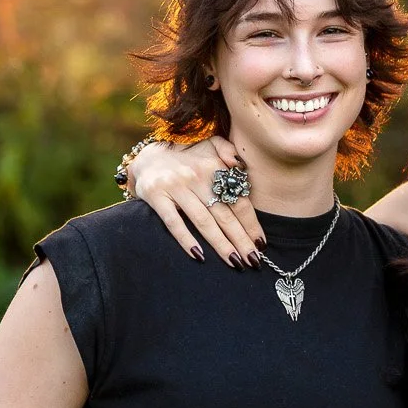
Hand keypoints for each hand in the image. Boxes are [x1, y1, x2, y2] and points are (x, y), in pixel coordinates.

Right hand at [129, 134, 266, 268]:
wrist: (147, 158)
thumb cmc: (187, 159)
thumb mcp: (209, 145)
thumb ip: (228, 150)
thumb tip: (241, 166)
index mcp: (213, 167)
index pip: (238, 200)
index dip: (251, 224)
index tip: (260, 243)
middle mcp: (196, 177)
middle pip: (224, 215)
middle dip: (241, 240)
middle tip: (253, 260)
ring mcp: (175, 187)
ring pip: (203, 221)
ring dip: (220, 245)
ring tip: (235, 262)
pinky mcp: (156, 197)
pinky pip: (174, 222)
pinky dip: (186, 240)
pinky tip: (199, 256)